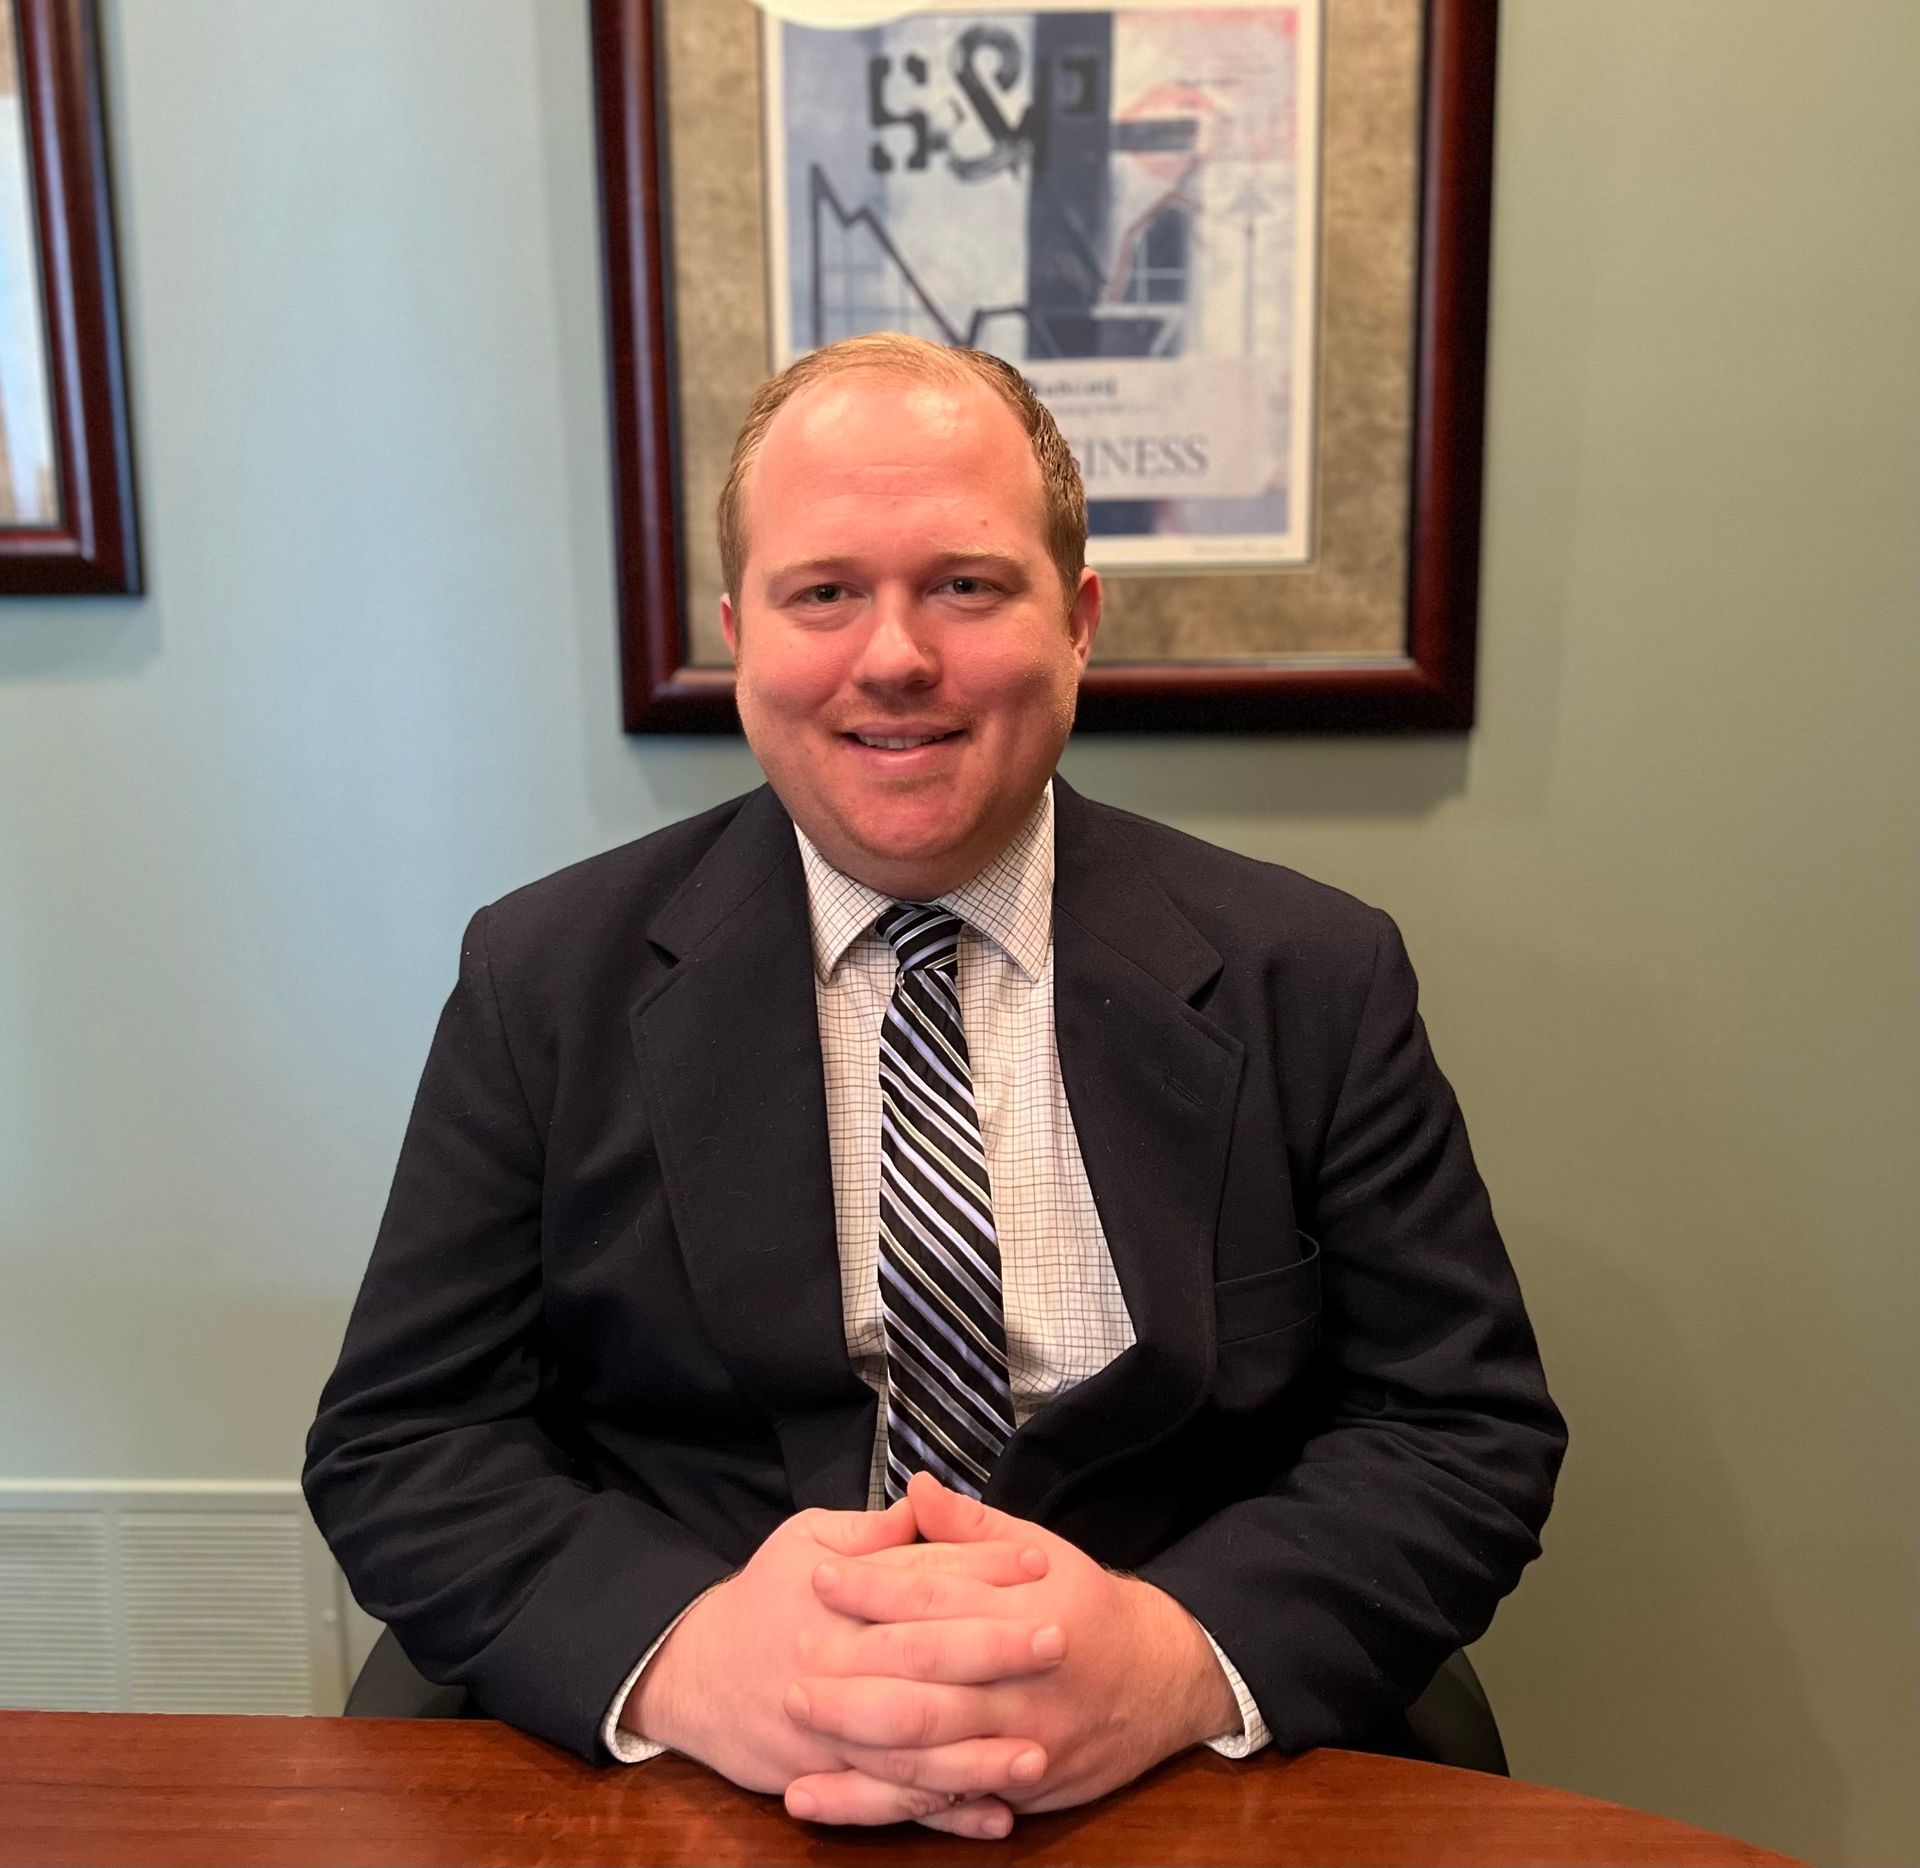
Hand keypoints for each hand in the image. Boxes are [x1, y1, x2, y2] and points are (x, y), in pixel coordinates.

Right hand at [625, 1500, 1058, 1837]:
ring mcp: (834, 1730)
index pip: (924, 1578)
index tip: (1039, 1562)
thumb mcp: (804, 1538)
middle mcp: (839, 1663)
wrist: (695, 1673)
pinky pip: (894, 1801)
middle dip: (995, 1650)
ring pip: (915, 1746)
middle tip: (1059, 1640)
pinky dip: (945, 1812)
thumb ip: (871, 1531)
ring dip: (980, 1753)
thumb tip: (925, 1504)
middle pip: (926, 1657)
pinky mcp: (831, 1776)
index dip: (983, 1568)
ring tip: (1041, 1749)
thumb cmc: (762, 1597)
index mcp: (839, 1600)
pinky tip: (994, 1814)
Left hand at [787, 1473, 1240, 1817]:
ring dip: (853, 1753)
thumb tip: (915, 1488)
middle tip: (792, 1669)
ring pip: (925, 1756)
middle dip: (851, 1679)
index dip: (873, 1587)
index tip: (819, 1577)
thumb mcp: (1039, 1550)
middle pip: (922, 1684)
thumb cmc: (1086, 1604)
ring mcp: (1017, 1742)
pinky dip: (877, 1808)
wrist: (1158, 1678)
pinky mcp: (1014, 1788)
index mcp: (1018, 1609)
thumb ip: (972, 1528)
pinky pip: (937, 1804)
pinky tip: (823, 1800)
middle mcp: (1017, 1680)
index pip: (933, 1596)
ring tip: (792, 1739)